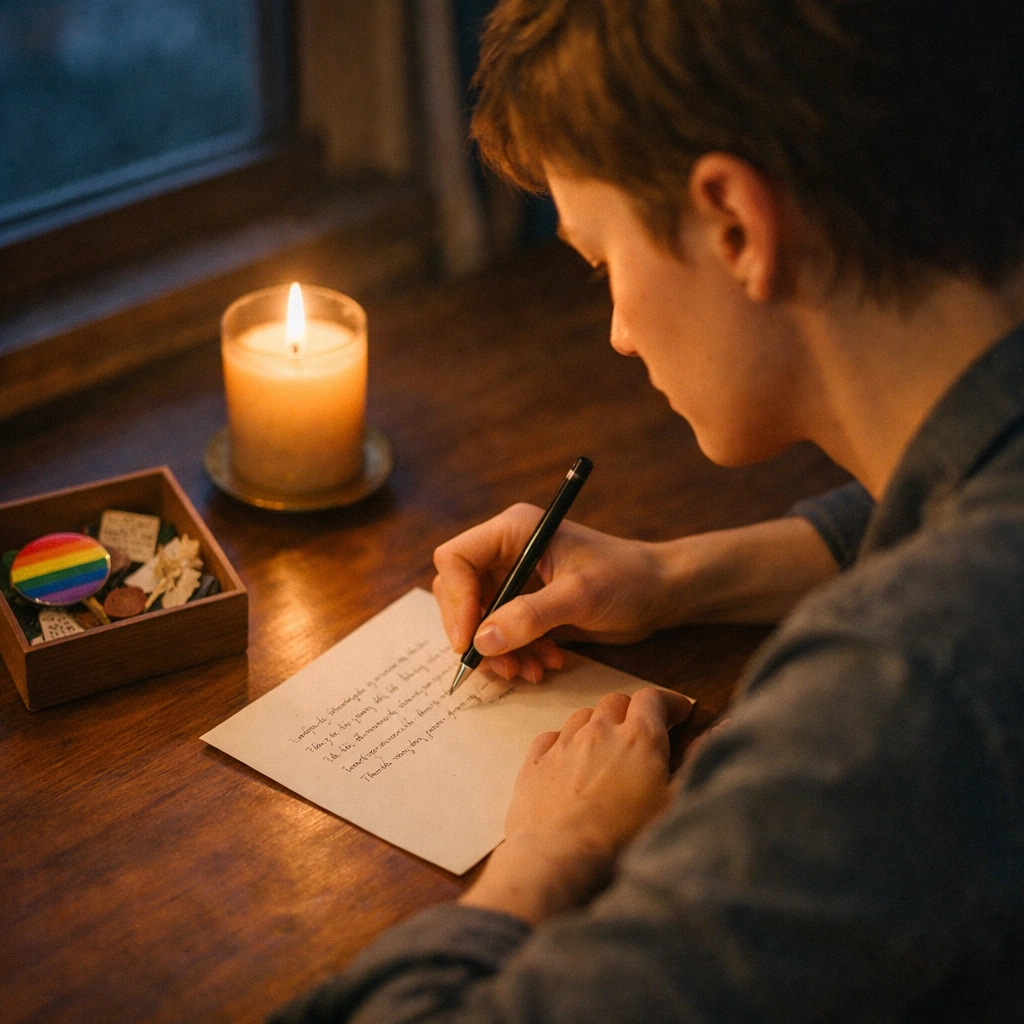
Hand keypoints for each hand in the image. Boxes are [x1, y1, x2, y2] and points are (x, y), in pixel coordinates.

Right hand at [434, 508, 839, 682]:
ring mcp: (517, 577)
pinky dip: (517, 653)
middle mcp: (508, 550)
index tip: (470, 641)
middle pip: (461, 593)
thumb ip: (530, 616)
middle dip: (478, 634)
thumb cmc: (628, 580)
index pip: (456, 560)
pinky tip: (546, 664)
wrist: (663, 593)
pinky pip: (502, 632)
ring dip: (499, 651)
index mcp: (514, 531)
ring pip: (480, 618)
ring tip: (531, 672)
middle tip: (502, 667)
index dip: (456, 601)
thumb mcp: (580, 597)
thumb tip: (481, 641)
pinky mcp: (528, 603)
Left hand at [460, 686, 693, 923]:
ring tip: (608, 747)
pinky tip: (569, 759)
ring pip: (582, 717)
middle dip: (633, 711)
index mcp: (638, 737)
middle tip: (645, 732)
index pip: (653, 698)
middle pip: (616, 702)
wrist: (559, 860)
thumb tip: (722, 726)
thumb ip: (698, 760)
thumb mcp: (675, 804)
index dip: (668, 702)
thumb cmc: (624, 839)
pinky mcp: (533, 765)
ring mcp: (562, 745)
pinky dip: (563, 742)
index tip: (679, 713)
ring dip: (598, 724)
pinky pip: (549, 738)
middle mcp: (598, 731)